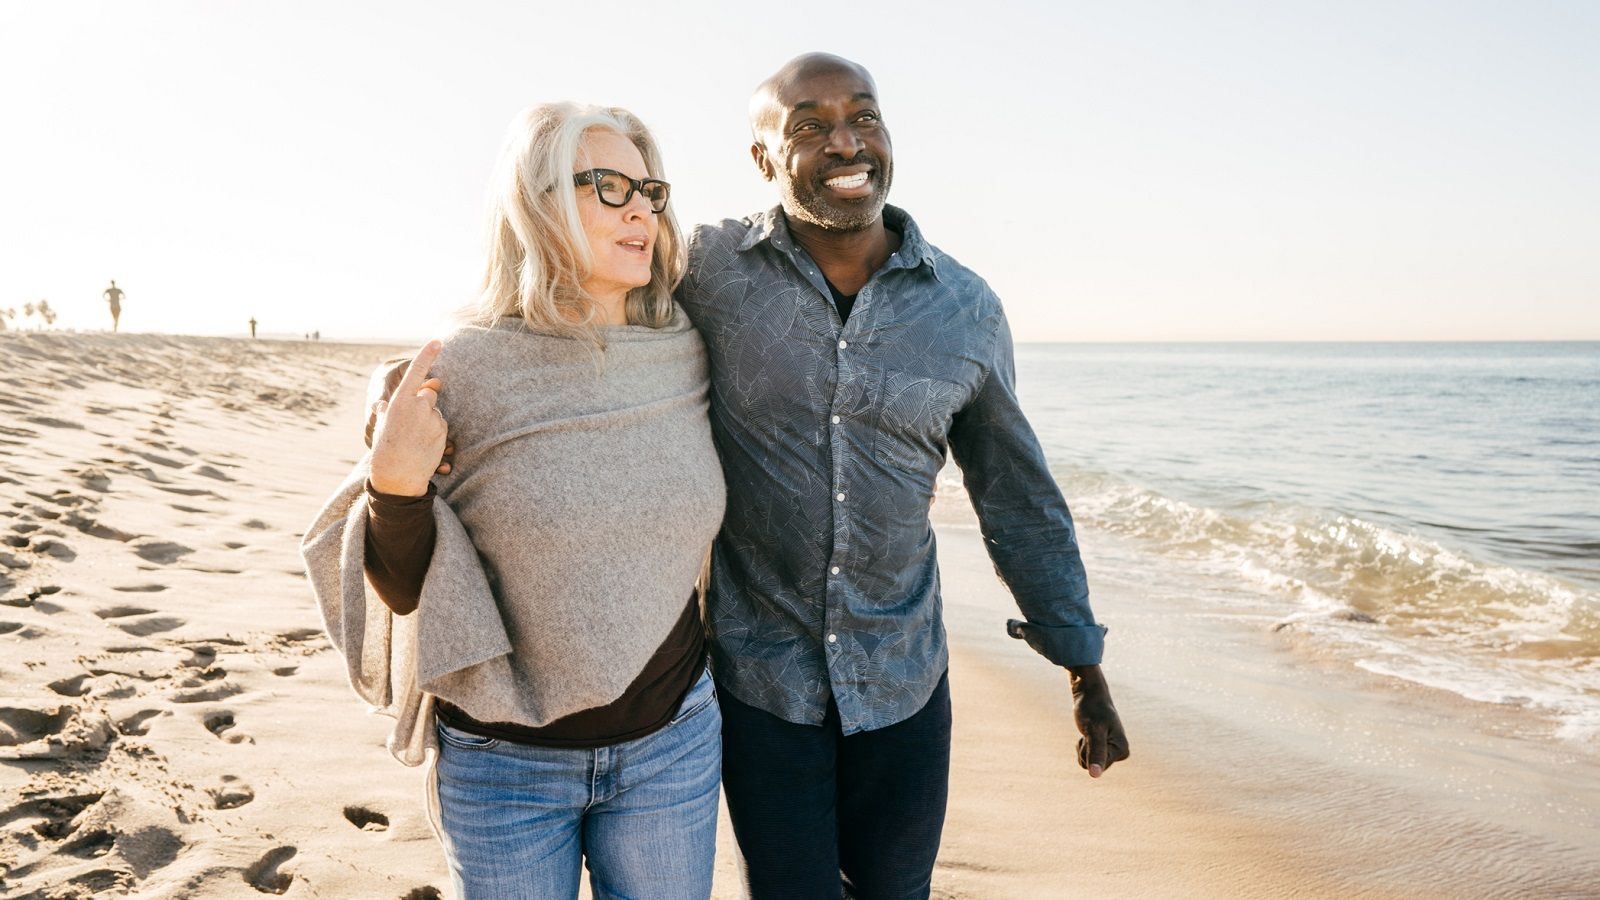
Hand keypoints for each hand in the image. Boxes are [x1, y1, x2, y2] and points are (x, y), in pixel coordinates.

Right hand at [368, 341, 448, 496]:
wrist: (398, 476)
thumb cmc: (385, 449)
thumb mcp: (381, 426)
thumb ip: (384, 411)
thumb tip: (380, 403)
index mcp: (400, 401)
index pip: (417, 372)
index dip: (427, 354)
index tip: (437, 341)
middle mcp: (418, 406)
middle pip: (430, 394)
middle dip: (425, 403)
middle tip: (412, 423)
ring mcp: (432, 419)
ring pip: (435, 413)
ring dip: (430, 421)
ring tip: (416, 439)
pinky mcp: (443, 432)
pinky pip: (442, 427)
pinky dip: (436, 433)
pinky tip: (425, 445)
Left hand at [1067, 664, 1128, 777]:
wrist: (1090, 694)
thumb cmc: (1092, 709)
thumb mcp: (1093, 732)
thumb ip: (1095, 753)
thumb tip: (1095, 776)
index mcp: (1122, 750)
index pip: (1098, 767)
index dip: (1088, 751)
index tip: (1093, 732)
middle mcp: (1120, 752)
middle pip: (1093, 767)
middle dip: (1085, 750)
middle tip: (1089, 730)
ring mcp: (1112, 750)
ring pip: (1087, 763)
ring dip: (1082, 747)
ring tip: (1088, 730)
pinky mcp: (1104, 748)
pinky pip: (1087, 757)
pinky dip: (1082, 746)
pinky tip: (1088, 732)